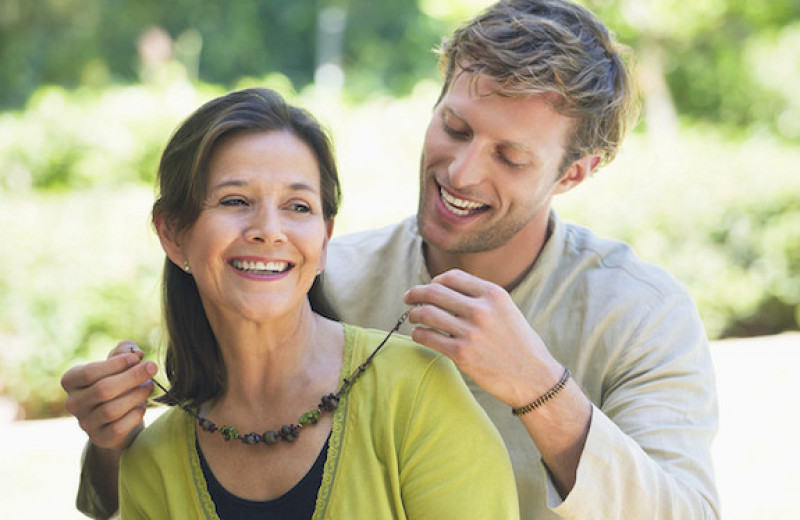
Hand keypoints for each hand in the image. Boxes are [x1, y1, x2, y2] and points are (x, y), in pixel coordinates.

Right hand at [61, 341, 156, 450]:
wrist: (118, 416)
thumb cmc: (118, 382)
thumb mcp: (118, 363)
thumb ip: (125, 351)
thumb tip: (136, 352)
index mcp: (71, 381)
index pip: (89, 372)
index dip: (116, 364)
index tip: (137, 358)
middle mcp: (73, 403)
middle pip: (103, 389)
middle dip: (132, 377)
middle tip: (152, 368)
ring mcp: (85, 423)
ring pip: (111, 409)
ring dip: (136, 395)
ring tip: (149, 387)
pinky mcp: (100, 438)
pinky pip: (118, 427)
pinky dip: (134, 415)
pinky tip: (142, 406)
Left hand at [403, 269, 563, 406]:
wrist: (534, 378)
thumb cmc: (520, 344)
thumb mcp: (507, 310)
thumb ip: (481, 298)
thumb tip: (446, 290)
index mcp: (494, 294)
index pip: (452, 277)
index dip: (435, 281)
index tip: (429, 288)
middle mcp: (481, 309)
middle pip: (434, 292)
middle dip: (416, 293)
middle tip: (408, 298)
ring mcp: (470, 332)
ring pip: (427, 313)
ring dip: (415, 314)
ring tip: (414, 317)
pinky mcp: (461, 354)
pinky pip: (428, 337)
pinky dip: (418, 334)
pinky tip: (419, 334)